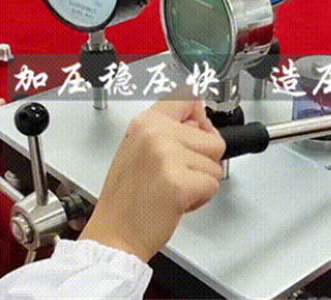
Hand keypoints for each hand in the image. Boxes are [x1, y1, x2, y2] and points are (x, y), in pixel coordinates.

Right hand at [79, 97, 225, 261]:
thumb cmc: (125, 198)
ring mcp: (168, 156)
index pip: (190, 99)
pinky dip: (201, 198)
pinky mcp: (180, 182)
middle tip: (177, 175)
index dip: (200, 119)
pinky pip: (212, 184)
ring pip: (216, 164)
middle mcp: (157, 133)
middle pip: (213, 139)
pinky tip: (177, 201)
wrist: (114, 233)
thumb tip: (202, 120)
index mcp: (146, 122)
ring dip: (201, 181)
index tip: (197, 130)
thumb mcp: (139, 148)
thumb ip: (169, 130)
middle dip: (204, 161)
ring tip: (174, 188)